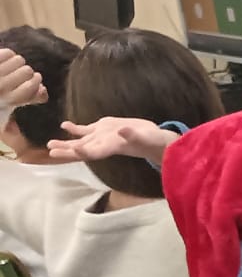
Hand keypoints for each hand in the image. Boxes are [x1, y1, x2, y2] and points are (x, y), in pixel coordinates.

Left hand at [0, 49, 46, 111]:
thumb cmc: (0, 97)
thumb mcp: (14, 102)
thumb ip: (32, 97)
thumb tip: (42, 88)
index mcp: (9, 101)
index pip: (32, 86)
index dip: (36, 80)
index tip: (36, 77)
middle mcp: (1, 88)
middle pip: (27, 71)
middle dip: (27, 72)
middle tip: (20, 74)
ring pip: (19, 60)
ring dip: (18, 62)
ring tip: (12, 67)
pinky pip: (8, 53)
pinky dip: (9, 54)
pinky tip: (5, 60)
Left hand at [48, 116, 179, 163]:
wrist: (156, 140)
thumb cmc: (154, 141)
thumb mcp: (147, 138)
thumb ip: (134, 135)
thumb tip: (123, 131)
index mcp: (113, 147)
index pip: (95, 152)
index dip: (84, 152)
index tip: (74, 150)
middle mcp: (104, 145)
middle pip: (82, 150)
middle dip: (67, 151)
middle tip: (52, 151)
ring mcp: (102, 137)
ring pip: (80, 142)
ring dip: (66, 143)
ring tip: (50, 143)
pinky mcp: (103, 129)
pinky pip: (86, 130)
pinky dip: (74, 129)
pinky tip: (64, 124)